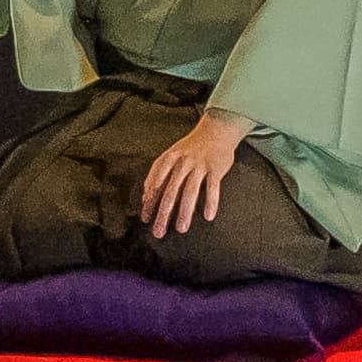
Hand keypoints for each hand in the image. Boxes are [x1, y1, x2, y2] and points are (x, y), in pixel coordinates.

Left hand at [136, 113, 256, 244]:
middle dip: (163, 213)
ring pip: (190, 191)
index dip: (149, 202)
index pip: (155, 184)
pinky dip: (211, 202)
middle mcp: (182, 162)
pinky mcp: (215, 168)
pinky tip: (208, 216)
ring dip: (185, 212)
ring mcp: (199, 165)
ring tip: (181, 229)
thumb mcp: (171, 155)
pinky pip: (213, 187)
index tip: (146, 218)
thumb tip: (146, 196)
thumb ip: (158, 174)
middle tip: (159, 231)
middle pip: (170, 191)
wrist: (216, 130)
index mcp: (168, 159)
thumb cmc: (191, 147)